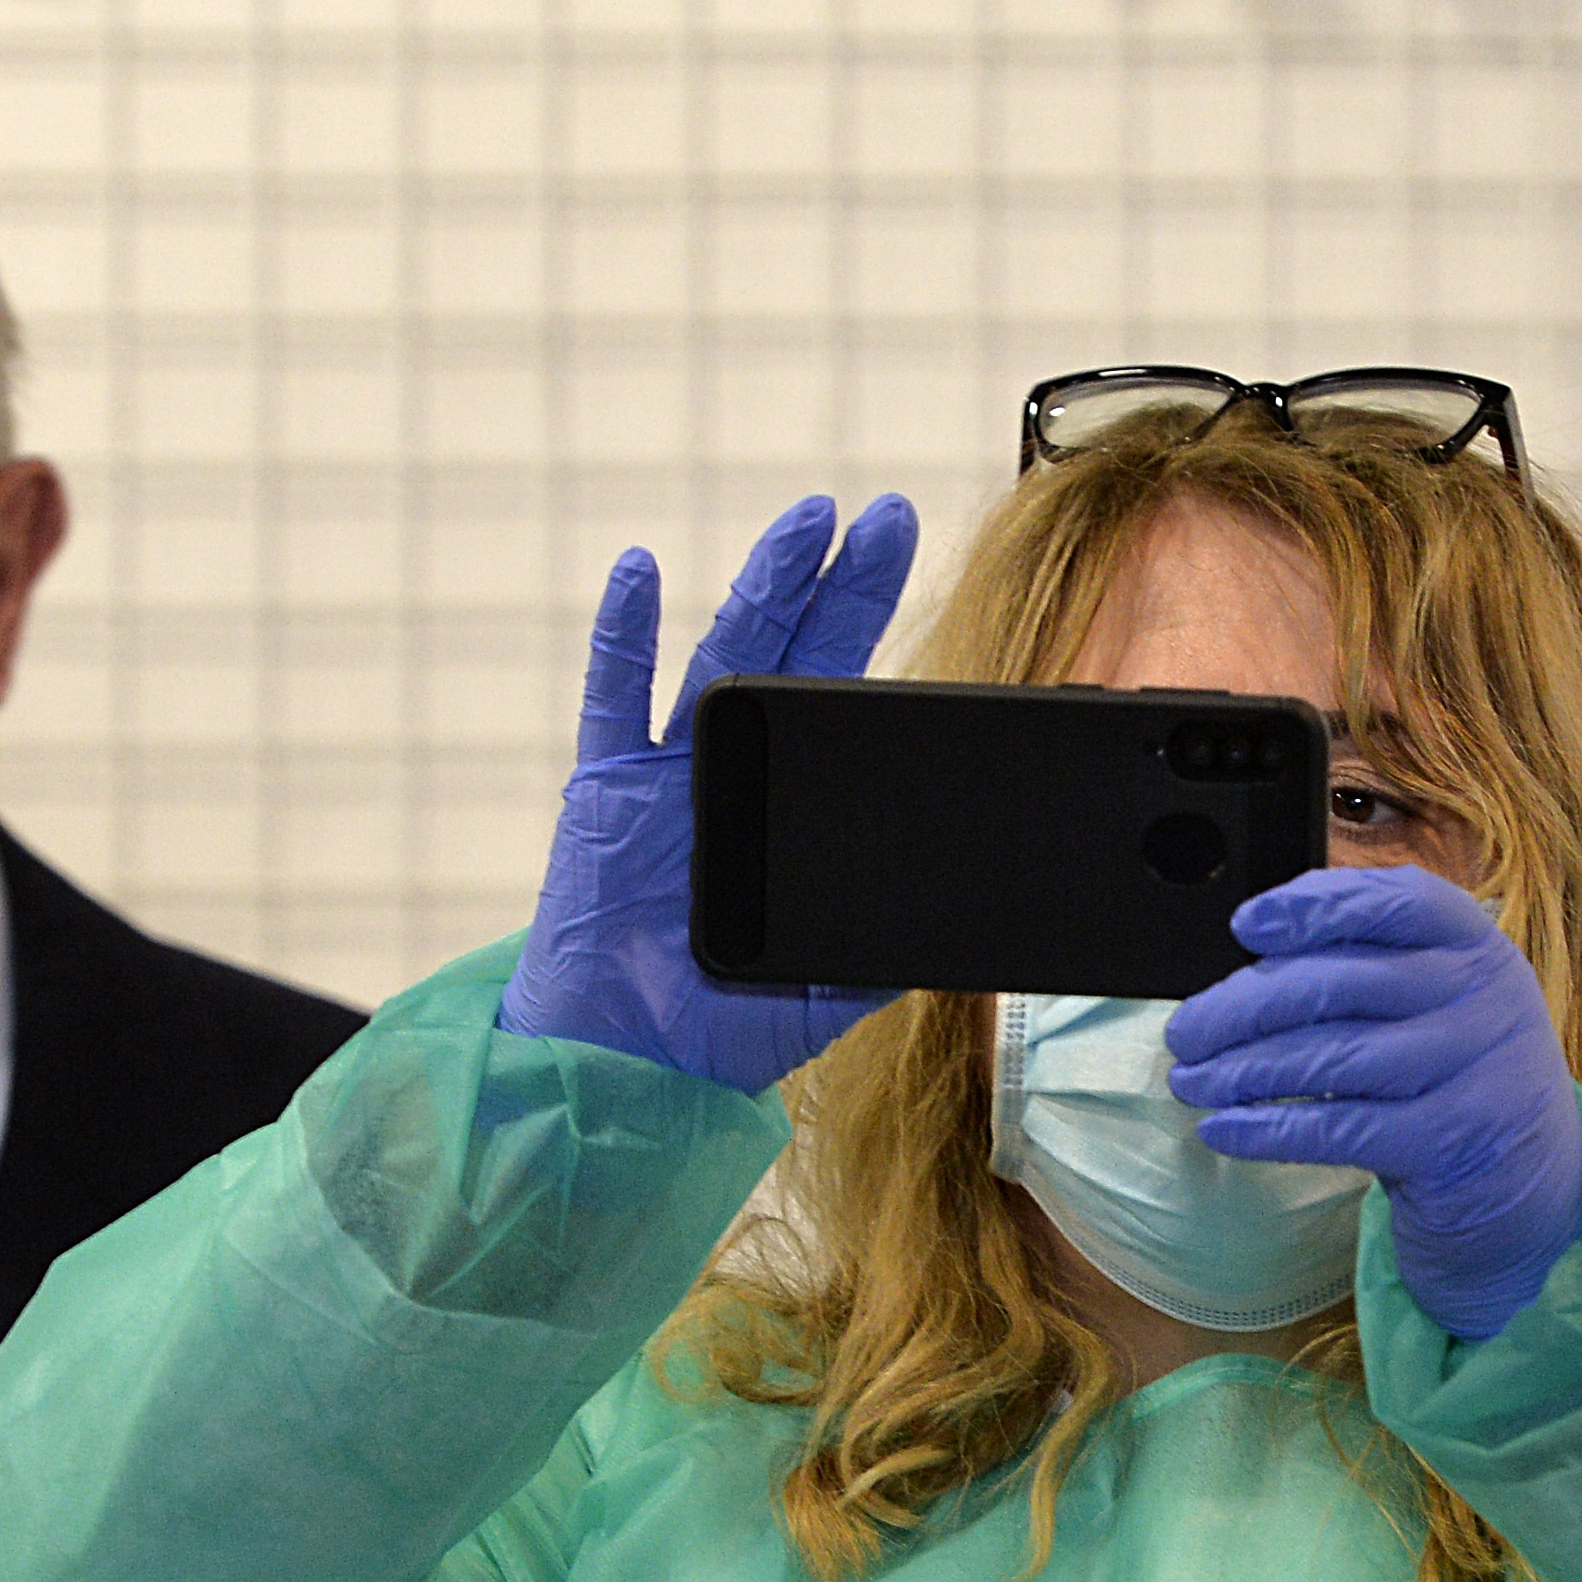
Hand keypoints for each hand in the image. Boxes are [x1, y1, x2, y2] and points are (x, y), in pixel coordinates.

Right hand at [497, 492, 916, 1090]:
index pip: (843, 695)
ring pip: (721, 651)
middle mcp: (735, 765)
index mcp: (791, 800)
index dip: (873, 624)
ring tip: (808, 519)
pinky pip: (611, 697)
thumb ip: (893, 948)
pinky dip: (620, 632)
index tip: (910, 561)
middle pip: (797, 649)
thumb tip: (975, 921)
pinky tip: (638, 571)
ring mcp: (668, 769)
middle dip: (842, 581)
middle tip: (888, 516)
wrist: (626, 1065)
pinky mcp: (605, 790)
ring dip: (764, 581)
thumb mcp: (834, 989)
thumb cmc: (723, 1026)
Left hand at [1160, 867, 1581, 1341]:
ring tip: (1193, 1081)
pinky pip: (1340, 1127)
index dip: (1315, 906)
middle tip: (1187, 1032)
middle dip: (1246, 1007)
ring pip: (1334, 1058)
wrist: (1533, 1182)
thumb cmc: (1456, 1073)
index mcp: (1473, 943)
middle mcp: (1481, 997)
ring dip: (1245, 1071)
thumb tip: (1253, 956)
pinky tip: (1225, 1128)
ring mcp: (1472, 1069)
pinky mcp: (1450, 1141)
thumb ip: (1369, 964)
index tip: (1246, 925)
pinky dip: (1270, 1127)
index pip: (1394, 903)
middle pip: (1343, 983)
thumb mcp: (1438, 1000)